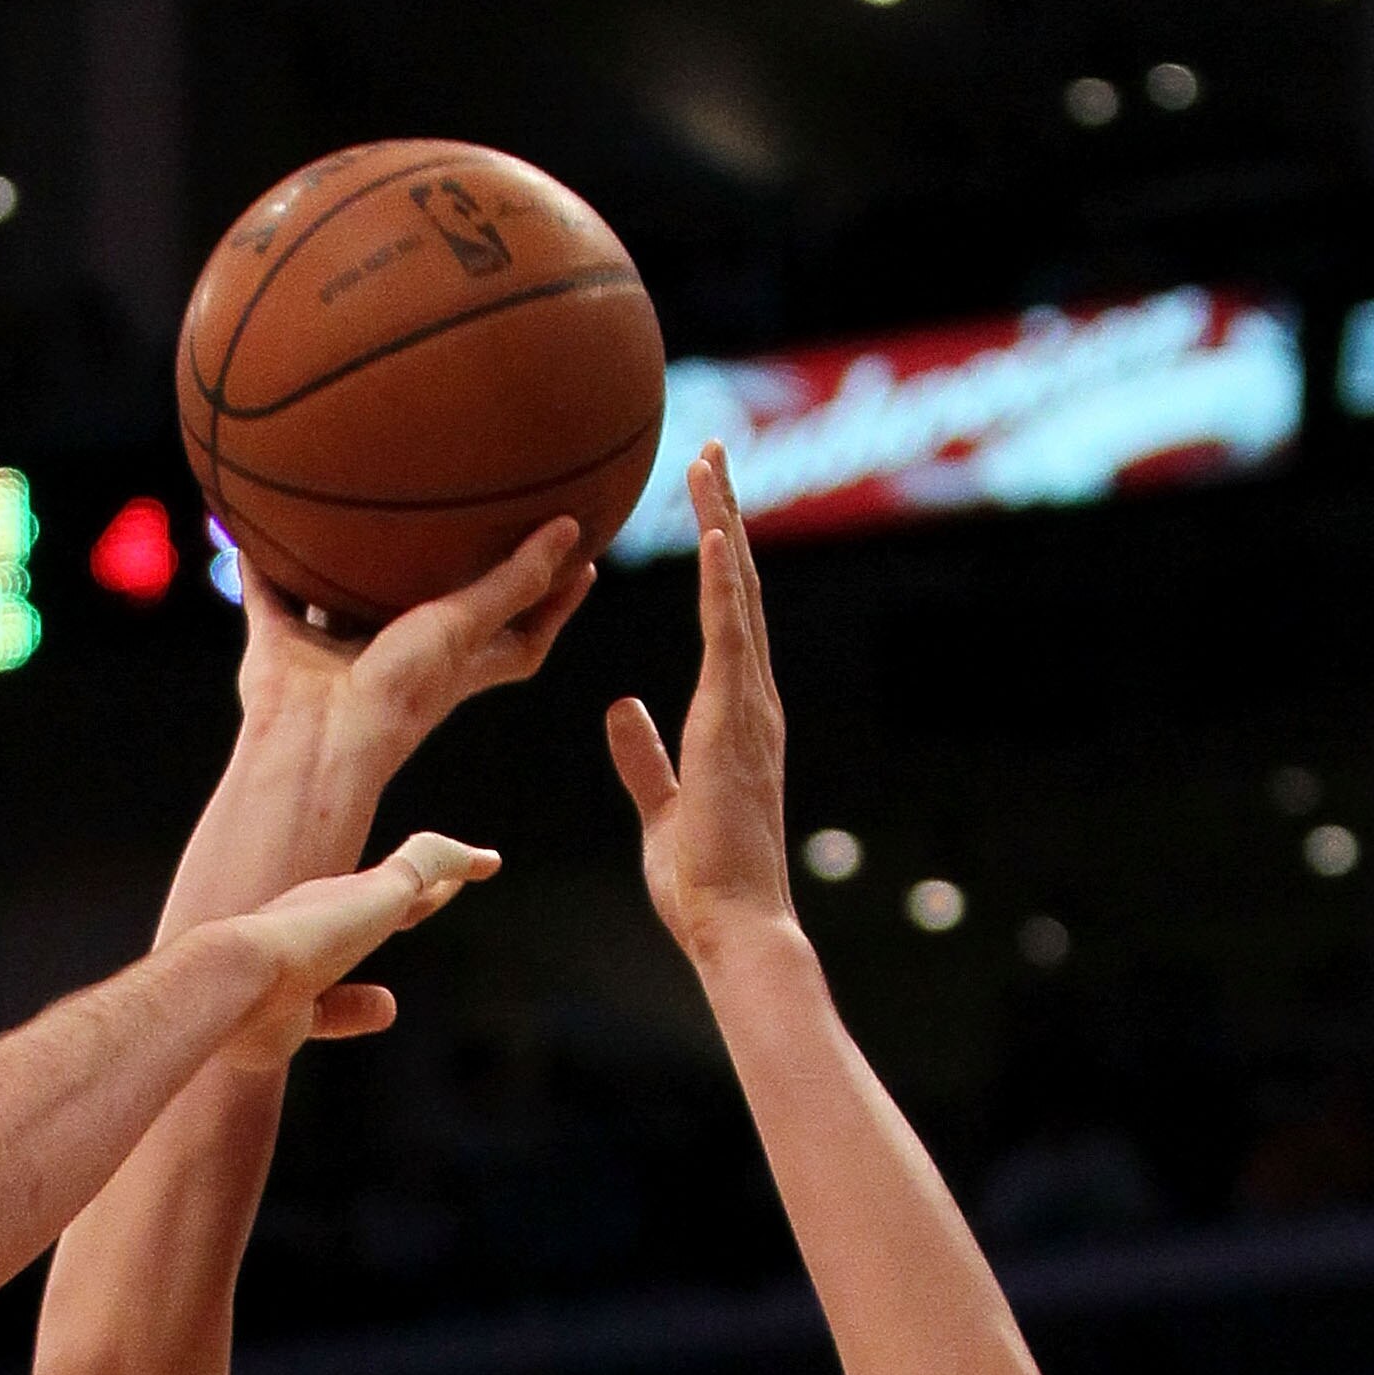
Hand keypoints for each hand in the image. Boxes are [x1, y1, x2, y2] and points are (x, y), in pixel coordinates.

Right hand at [216, 825, 497, 1064]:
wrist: (232, 982)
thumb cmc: (244, 1018)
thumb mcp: (298, 1024)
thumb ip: (343, 1012)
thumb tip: (391, 1007)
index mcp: (295, 941)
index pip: (339, 934)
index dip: (365, 934)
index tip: (390, 934)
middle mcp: (322, 907)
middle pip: (380, 896)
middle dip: (409, 894)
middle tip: (439, 890)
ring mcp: (353, 896)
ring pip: (412, 874)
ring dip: (445, 872)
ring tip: (482, 864)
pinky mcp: (383, 890)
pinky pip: (429, 862)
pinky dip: (458, 860)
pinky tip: (490, 864)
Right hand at [243, 511, 597, 762]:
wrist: (315, 742)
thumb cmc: (399, 696)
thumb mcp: (466, 629)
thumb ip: (514, 582)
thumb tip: (570, 531)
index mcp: (450, 665)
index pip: (517, 640)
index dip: (551, 606)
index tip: (581, 566)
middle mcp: (396, 657)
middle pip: (433, 615)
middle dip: (452, 577)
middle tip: (480, 519)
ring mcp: (337, 653)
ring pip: (347, 602)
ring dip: (350, 567)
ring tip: (365, 510)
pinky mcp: (284, 646)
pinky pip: (269, 595)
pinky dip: (259, 567)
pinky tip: (253, 523)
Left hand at [607, 446, 795, 970]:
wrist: (733, 925)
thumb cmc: (703, 882)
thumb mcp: (661, 806)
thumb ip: (645, 755)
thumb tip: (623, 709)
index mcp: (733, 717)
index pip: (726, 618)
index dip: (717, 556)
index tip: (705, 502)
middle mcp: (750, 700)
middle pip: (738, 587)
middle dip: (725, 513)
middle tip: (710, 449)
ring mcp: (748, 708)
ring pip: (737, 595)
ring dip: (724, 523)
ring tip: (709, 460)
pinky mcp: (733, 725)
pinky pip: (728, 638)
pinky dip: (723, 582)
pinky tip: (717, 531)